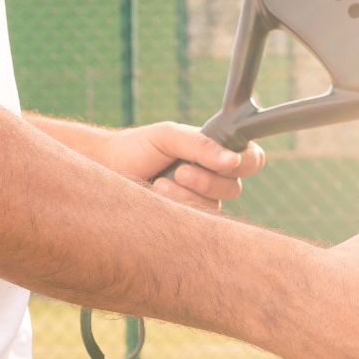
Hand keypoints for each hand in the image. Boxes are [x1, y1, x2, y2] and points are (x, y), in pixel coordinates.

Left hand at [99, 121, 264, 210]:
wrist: (107, 170)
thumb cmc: (137, 148)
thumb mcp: (169, 137)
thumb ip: (201, 144)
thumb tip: (233, 160)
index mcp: (216, 152)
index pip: (252, 158)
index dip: (248, 160)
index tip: (229, 161)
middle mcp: (214, 178)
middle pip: (236, 187)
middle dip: (208, 180)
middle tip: (180, 171)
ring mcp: (201, 201)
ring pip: (216, 206)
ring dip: (189, 194)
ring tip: (161, 183)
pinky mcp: (188, 221)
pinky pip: (199, 221)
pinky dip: (180, 206)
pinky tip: (159, 196)